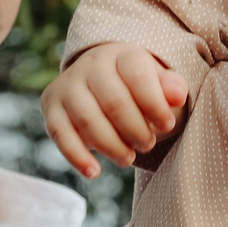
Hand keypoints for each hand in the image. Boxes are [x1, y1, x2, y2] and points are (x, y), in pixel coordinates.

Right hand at [40, 43, 188, 177]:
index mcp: (122, 55)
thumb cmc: (137, 88)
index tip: (168, 125)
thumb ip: (171, 88)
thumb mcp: (159, 83)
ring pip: (88, 120)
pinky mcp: (50, 105)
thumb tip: (177, 96)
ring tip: (128, 157)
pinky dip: (77, 156)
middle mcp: (91, 64)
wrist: (101, 81)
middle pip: (114, 102)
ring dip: (111, 146)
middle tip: (148, 145)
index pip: (138, 77)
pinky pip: (60, 134)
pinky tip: (93, 172)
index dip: (155, 105)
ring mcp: (68, 84)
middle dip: (136, 130)